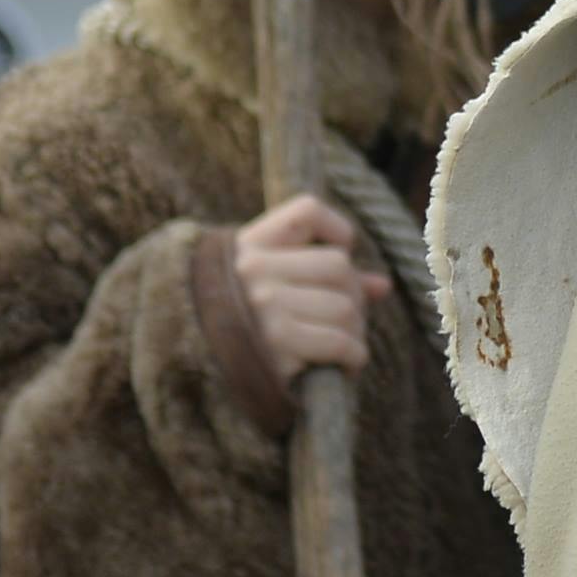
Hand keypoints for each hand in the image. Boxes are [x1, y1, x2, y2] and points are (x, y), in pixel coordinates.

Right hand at [225, 194, 386, 381]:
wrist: (194, 365)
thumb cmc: (243, 324)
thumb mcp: (269, 284)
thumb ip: (319, 274)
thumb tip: (382, 286)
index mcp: (250, 245)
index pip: (307, 211)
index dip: (336, 230)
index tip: (341, 250)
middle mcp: (254, 270)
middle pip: (339, 267)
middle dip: (354, 296)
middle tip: (348, 319)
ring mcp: (264, 306)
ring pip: (345, 307)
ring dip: (356, 331)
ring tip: (345, 343)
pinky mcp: (276, 345)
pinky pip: (340, 342)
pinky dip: (354, 355)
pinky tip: (346, 363)